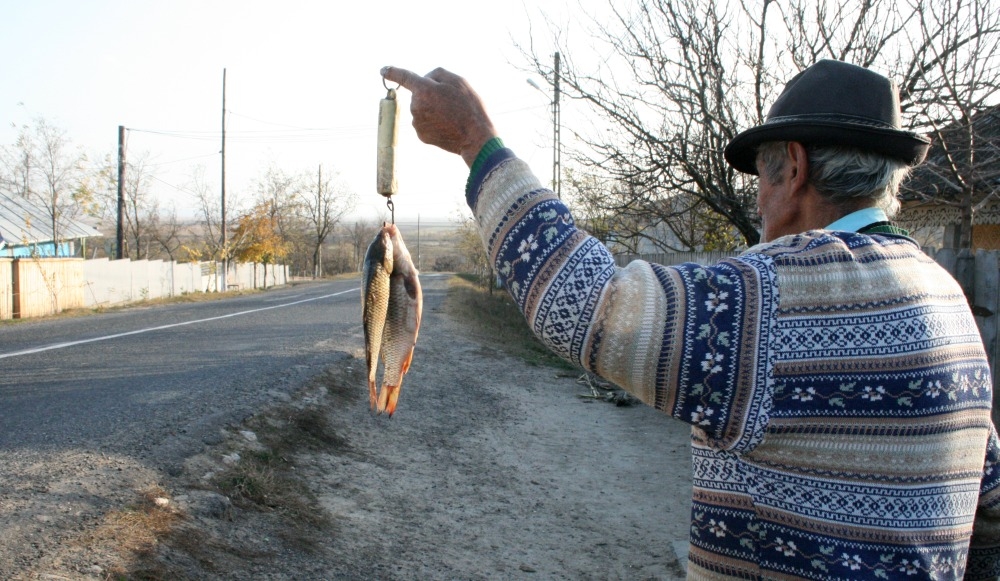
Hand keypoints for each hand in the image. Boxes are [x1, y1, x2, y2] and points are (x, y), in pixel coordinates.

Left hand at [381, 66, 497, 166]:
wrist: (475, 137)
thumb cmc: (469, 107)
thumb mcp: (458, 80)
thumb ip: (436, 74)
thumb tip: (423, 80)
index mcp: (424, 90)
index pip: (404, 77)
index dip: (393, 72)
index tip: (383, 70)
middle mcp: (416, 106)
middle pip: (419, 94)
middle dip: (431, 94)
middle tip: (451, 102)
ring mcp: (417, 122)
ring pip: (421, 108)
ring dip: (432, 108)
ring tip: (451, 115)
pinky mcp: (421, 135)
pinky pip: (424, 122)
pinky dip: (433, 122)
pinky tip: (447, 125)